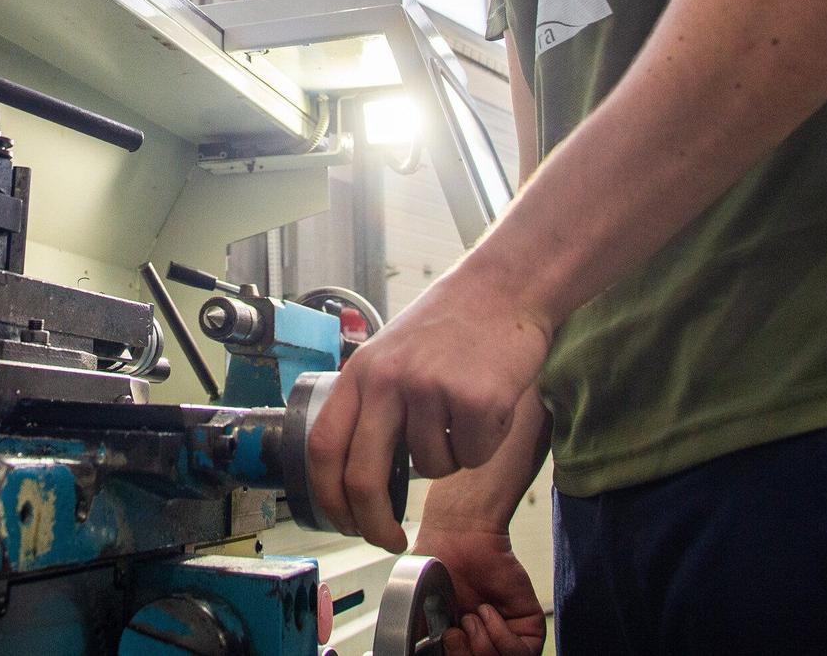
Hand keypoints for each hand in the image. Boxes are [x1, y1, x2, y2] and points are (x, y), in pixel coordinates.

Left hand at [306, 258, 551, 548]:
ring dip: (451, 457)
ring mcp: (430, 390)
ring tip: (463, 410)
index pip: (324, 447)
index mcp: (361, 373)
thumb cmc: (451, 324)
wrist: (503, 288)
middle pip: (364, 478)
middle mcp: (387, 381)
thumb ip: (373, 405)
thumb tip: (359, 477)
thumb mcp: (391, 354)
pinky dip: (484, 444)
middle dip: (375, 523)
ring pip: (432, 468)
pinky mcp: (474, 400)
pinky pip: (473, 456)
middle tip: (391, 539)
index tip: (343, 523)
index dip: (328, 496)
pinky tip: (489, 403)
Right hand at [413, 524, 545, 655]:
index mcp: (458, 646)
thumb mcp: (419, 616)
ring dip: (482, 646)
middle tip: (453, 633)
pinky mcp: (528, 627)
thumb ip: (424, 646)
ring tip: (470, 618)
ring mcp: (506, 638)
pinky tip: (487, 611)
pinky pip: (522, 653)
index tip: (441, 645)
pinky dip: (501, 637)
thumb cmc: (435, 568)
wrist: (455, 538)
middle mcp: (482, 645)